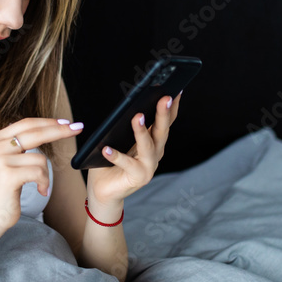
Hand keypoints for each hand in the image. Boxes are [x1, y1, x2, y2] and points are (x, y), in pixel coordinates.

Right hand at [0, 117, 83, 232]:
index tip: (66, 122)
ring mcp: (0, 160)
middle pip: (35, 132)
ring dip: (46, 175)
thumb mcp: (8, 161)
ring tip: (40, 185)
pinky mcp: (8, 175)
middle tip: (77, 128)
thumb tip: (46, 128)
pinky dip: (44, 183)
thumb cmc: (3, 190)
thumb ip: (19, 145)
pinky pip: (39, 172)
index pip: (26, 124)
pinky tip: (40, 191)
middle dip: (59, 131)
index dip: (48, 122)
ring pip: (40, 158)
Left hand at [86, 92, 182, 207]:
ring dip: (142, 132)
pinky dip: (116, 156)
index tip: (176, 90)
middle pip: (161, 131)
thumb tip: (128, 106)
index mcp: (154, 142)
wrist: (104, 192)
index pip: (166, 122)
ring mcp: (148, 166)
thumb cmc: (110, 162)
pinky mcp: (137, 178)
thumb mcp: (120, 139)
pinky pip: (126, 164)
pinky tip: (106, 149)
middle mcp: (155, 153)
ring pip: (148, 147)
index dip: (172, 107)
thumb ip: (125, 126)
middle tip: (164, 98)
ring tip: (137, 117)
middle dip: (163, 114)